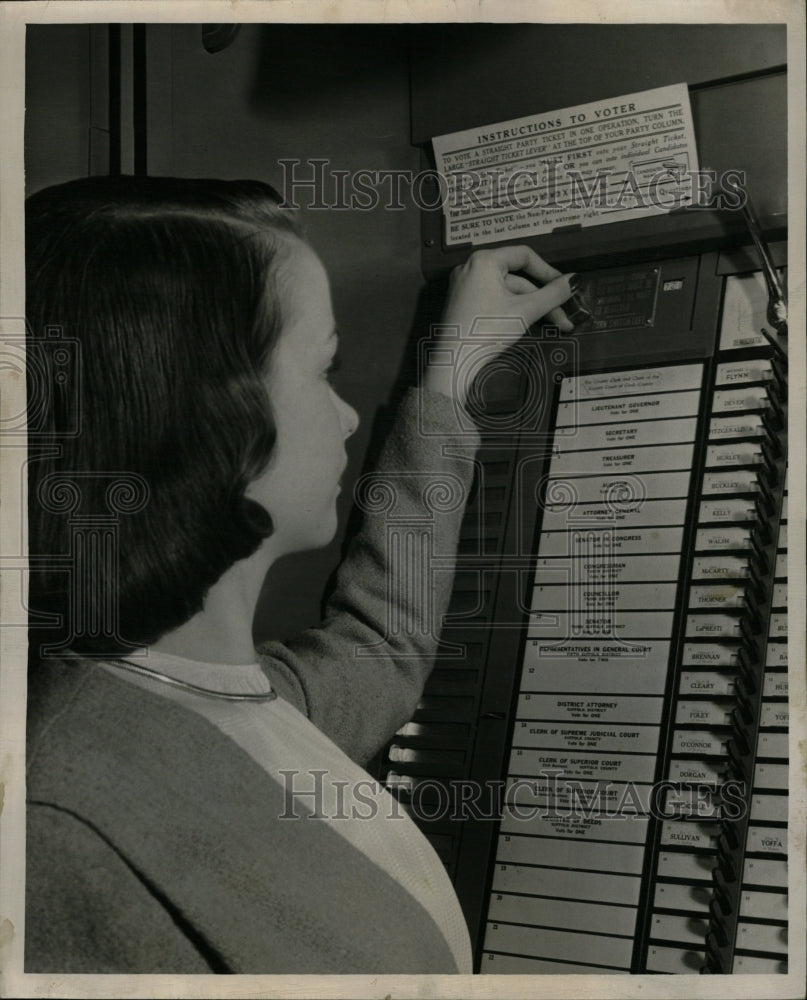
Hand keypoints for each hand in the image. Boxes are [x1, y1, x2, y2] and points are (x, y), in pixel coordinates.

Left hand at [423, 246, 575, 406]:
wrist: (455, 362)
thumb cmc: (486, 331)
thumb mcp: (526, 310)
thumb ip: (554, 293)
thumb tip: (575, 280)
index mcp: (484, 260)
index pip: (524, 256)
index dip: (548, 271)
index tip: (564, 287)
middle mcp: (471, 268)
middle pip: (518, 278)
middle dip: (543, 299)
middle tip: (563, 315)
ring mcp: (466, 286)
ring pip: (508, 292)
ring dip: (531, 308)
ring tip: (553, 325)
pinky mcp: (465, 304)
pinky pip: (495, 300)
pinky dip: (513, 310)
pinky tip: (529, 324)